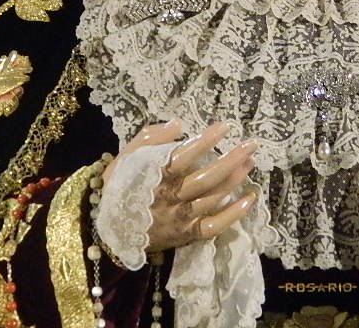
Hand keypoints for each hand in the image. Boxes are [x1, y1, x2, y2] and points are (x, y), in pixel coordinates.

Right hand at [106, 121, 258, 253]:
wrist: (108, 228)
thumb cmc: (122, 184)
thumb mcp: (127, 156)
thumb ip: (150, 137)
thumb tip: (179, 124)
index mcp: (154, 175)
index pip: (184, 156)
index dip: (205, 141)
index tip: (225, 126)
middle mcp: (169, 197)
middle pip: (205, 178)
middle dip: (231, 159)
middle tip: (251, 144)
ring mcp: (179, 218)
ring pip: (211, 199)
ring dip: (234, 180)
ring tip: (250, 162)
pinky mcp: (186, 234)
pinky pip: (212, 226)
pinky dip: (233, 215)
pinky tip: (249, 198)